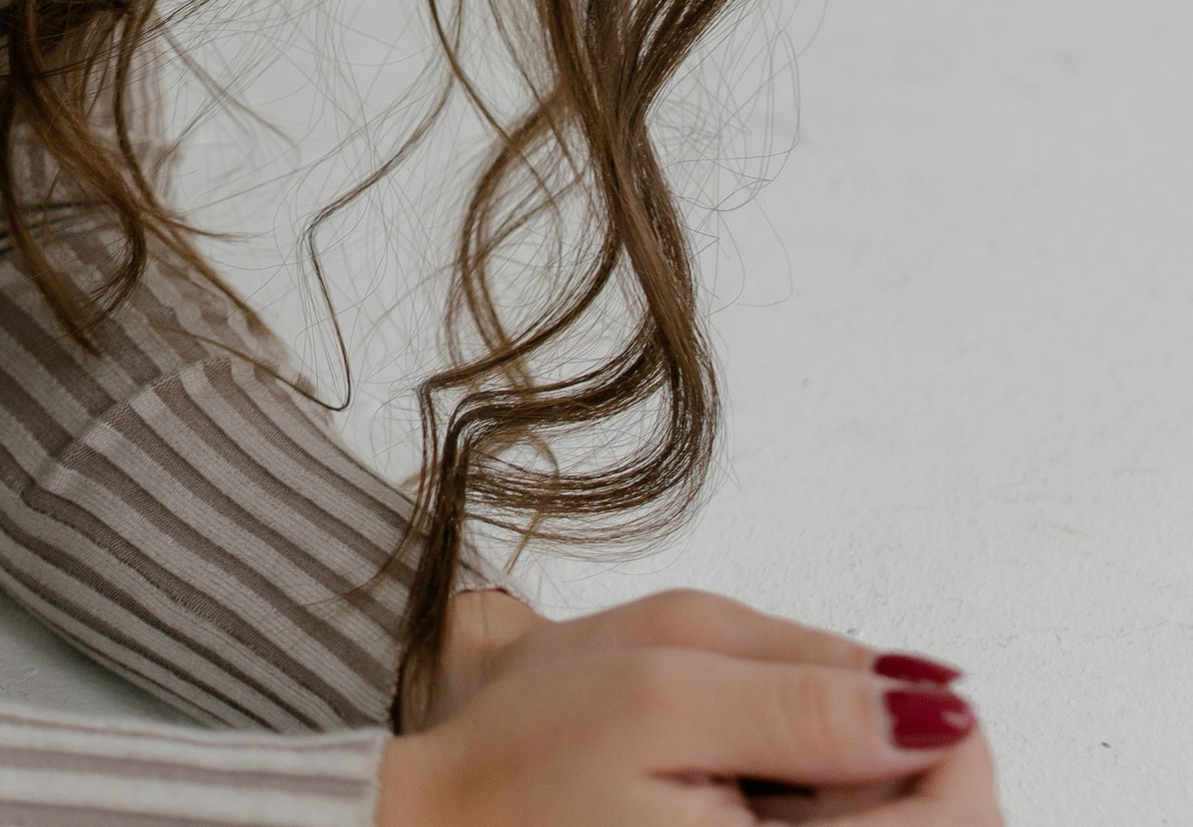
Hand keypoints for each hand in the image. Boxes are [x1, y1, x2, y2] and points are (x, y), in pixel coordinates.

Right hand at [376, 594, 998, 824]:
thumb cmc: (521, 758)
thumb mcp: (661, 673)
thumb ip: (806, 686)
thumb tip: (936, 697)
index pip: (963, 819)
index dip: (944, 737)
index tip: (881, 688)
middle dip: (892, 766)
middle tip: (793, 723)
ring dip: (850, 796)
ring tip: (750, 767)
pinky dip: (809, 815)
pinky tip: (743, 800)